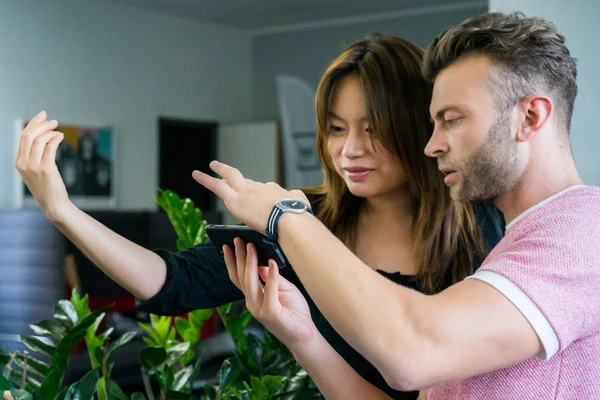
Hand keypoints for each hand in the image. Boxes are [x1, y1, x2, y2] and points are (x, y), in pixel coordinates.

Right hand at [14, 111, 69, 219]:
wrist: (53, 204)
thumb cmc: (47, 186)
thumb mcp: (35, 169)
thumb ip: (35, 154)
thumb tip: (43, 134)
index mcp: (18, 162)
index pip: (23, 137)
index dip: (33, 124)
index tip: (43, 116)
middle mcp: (23, 163)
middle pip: (28, 135)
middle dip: (41, 124)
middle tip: (53, 121)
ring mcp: (33, 167)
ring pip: (39, 140)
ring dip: (50, 132)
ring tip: (58, 131)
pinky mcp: (46, 169)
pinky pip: (50, 147)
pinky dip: (56, 139)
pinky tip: (61, 137)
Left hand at [192, 161, 309, 233]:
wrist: (289, 219)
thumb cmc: (297, 216)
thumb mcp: (300, 202)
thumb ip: (296, 199)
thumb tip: (297, 199)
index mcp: (274, 191)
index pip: (261, 190)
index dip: (255, 192)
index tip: (252, 197)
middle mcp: (259, 188)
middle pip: (243, 178)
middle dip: (232, 172)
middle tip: (222, 168)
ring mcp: (247, 192)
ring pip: (229, 177)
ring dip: (219, 171)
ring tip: (209, 168)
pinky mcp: (235, 200)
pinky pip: (217, 186)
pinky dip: (206, 179)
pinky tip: (197, 175)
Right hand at [223, 238, 315, 347]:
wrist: (305, 336)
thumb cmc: (295, 312)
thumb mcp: (284, 289)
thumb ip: (272, 278)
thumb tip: (262, 261)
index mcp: (254, 298)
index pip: (238, 277)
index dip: (232, 262)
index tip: (227, 246)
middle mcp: (252, 303)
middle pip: (241, 277)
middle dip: (239, 257)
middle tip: (237, 240)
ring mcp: (259, 309)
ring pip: (250, 282)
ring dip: (250, 263)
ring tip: (251, 246)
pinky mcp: (270, 313)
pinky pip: (269, 291)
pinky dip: (271, 276)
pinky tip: (272, 262)